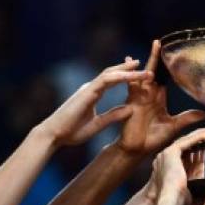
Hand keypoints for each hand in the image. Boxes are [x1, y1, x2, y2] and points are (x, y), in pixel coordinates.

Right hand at [37, 59, 151, 146]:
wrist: (54, 135)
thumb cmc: (72, 132)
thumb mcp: (98, 124)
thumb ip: (113, 116)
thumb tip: (130, 109)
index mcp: (93, 94)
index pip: (113, 81)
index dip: (127, 76)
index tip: (142, 75)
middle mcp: (91, 88)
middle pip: (114, 73)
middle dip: (132, 70)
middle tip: (149, 69)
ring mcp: (89, 88)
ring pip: (113, 74)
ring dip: (131, 72)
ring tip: (147, 72)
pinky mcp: (87, 92)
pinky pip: (106, 80)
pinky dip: (121, 77)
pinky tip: (133, 76)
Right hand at [116, 40, 204, 156]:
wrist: (137, 149)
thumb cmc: (153, 139)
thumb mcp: (173, 126)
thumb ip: (187, 118)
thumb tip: (204, 114)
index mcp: (158, 99)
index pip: (165, 79)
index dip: (169, 68)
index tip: (175, 56)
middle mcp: (149, 95)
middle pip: (154, 72)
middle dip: (156, 57)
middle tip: (159, 42)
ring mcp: (140, 97)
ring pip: (145, 74)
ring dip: (150, 60)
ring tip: (155, 45)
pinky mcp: (132, 101)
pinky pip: (132, 84)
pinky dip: (133, 73)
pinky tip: (130, 61)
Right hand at [147, 126, 204, 203]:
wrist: (170, 200)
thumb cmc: (179, 200)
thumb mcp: (191, 190)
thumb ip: (198, 185)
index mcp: (170, 168)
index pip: (185, 156)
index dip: (196, 150)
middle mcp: (166, 159)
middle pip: (185, 145)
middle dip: (198, 139)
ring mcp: (167, 155)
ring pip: (186, 141)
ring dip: (199, 135)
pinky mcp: (171, 152)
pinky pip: (187, 141)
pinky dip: (198, 136)